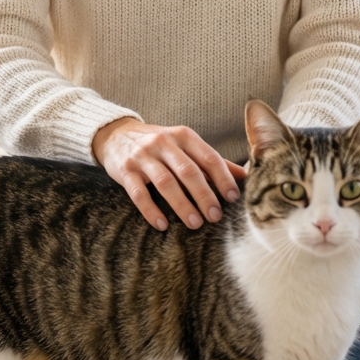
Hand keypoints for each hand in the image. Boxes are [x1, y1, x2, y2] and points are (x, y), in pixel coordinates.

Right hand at [92, 117, 245, 230]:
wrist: (116, 134)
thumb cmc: (159, 145)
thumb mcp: (185, 145)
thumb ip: (211, 160)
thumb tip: (244, 176)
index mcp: (184, 136)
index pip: (209, 157)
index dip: (222, 178)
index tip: (233, 198)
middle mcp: (164, 143)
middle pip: (188, 171)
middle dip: (204, 195)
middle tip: (216, 216)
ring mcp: (143, 156)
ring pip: (166, 182)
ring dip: (182, 205)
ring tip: (195, 224)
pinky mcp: (125, 171)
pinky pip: (138, 193)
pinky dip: (151, 210)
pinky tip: (162, 225)